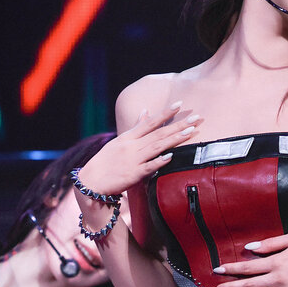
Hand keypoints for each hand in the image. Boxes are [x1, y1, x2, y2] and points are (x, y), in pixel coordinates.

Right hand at [76, 103, 199, 197]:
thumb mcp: (119, 141)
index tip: (180, 104)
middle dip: (178, 124)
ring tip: (190, 131)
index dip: (166, 113)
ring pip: (157, 147)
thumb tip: (146, 111)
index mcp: (128, 137)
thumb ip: (135, 128)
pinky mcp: (134, 175)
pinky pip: (149, 167)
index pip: (150, 122)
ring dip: (174, 139)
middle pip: (158, 133)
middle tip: (196, 118)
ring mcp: (133, 160)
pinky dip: (159, 161)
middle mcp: (132, 146)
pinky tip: (171, 156)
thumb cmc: (106, 161)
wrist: (92, 181)